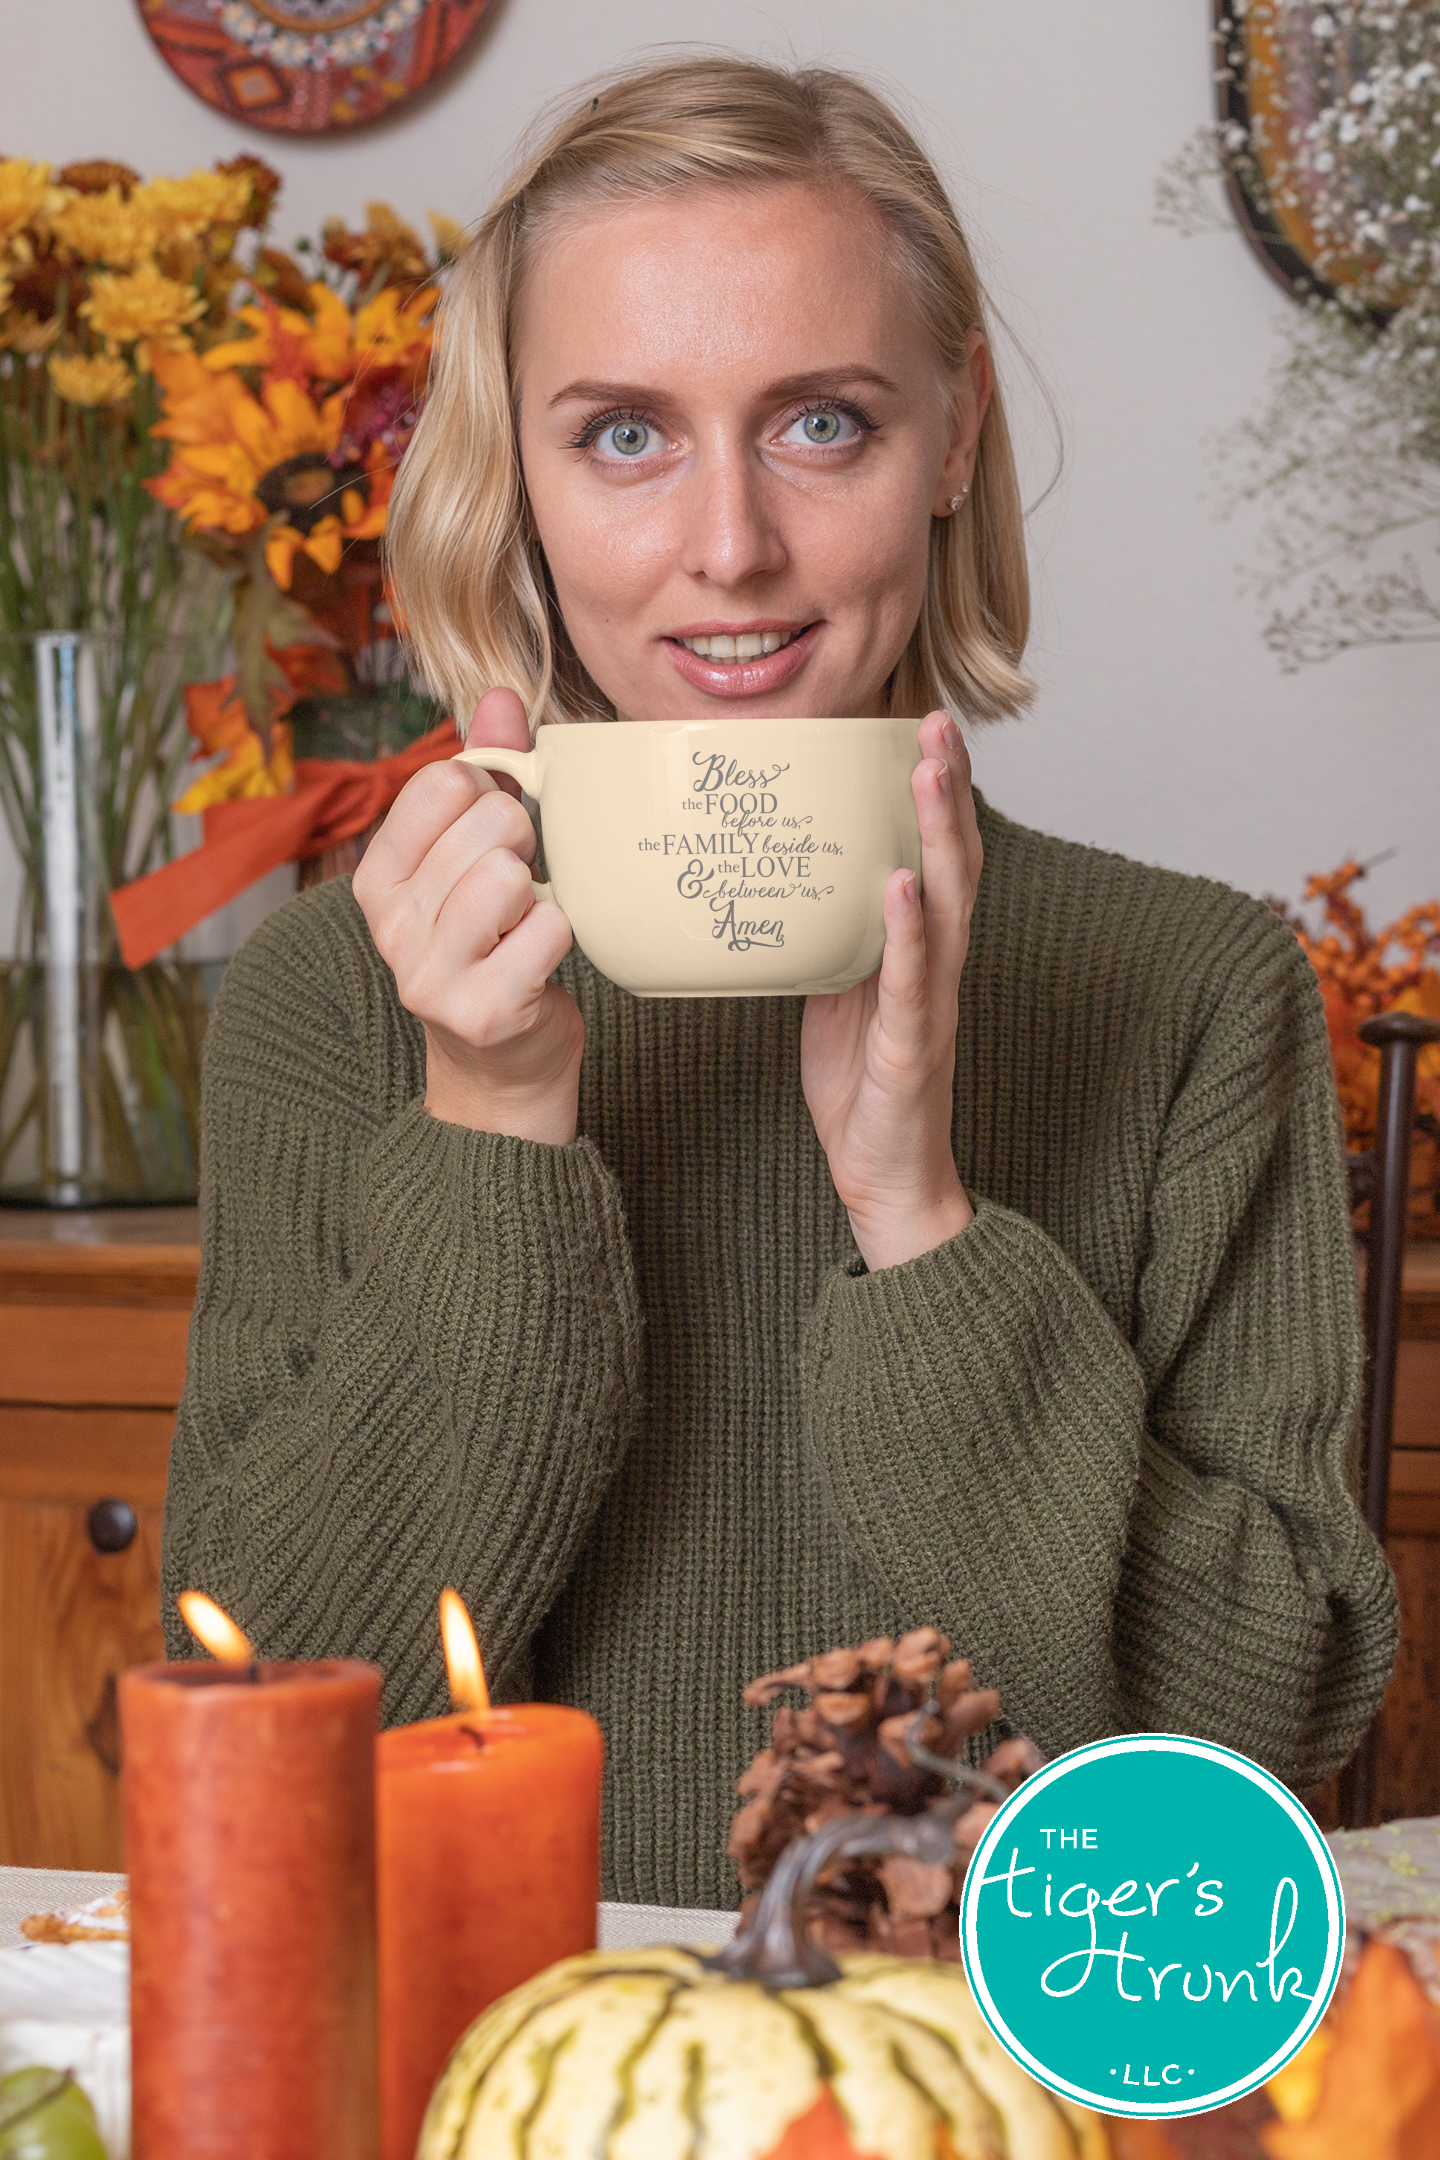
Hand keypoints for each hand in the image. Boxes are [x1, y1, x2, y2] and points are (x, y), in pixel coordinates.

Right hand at [352, 687, 582, 1144]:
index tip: (496, 838)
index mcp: (379, 879)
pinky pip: (549, 930)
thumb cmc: (494, 948)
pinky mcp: (484, 1009)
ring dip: (540, 893)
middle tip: (521, 888)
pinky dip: (563, 938)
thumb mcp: (471, 858)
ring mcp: (431, 973)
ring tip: (527, 922)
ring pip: (509, 874)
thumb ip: (484, 773)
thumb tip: (499, 695)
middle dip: (523, 844)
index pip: (440, 782)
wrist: (502, 1068)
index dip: (491, 795)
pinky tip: (543, 961)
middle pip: (486, 822)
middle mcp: (392, 926)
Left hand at [801, 710, 979, 1270]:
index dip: (938, 791)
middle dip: (947, 788)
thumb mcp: (839, 993)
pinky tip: (897, 885)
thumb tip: (794, 882)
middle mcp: (939, 965)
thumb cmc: (865, 1087)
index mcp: (920, 949)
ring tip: (927, 773)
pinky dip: (907, 929)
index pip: (937, 855)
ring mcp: (931, 1003)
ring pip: (946, 904)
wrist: (885, 1177)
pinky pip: (913, 980)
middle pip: (954, 860)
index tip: (924, 727)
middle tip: (935, 723)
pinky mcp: (912, 1045)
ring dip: (937, 834)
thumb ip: (835, 937)